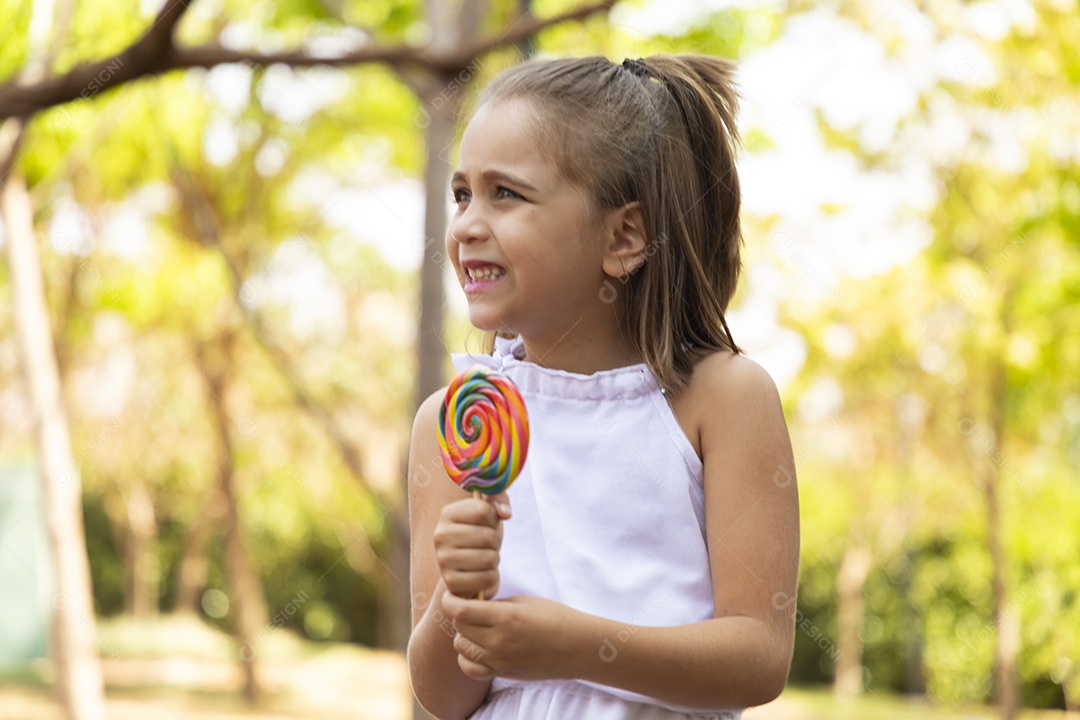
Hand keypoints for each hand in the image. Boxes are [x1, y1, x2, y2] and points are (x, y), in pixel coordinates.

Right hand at [432, 493, 511, 599]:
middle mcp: (440, 535)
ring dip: (494, 560)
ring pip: (489, 558)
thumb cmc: (480, 534)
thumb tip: (506, 513)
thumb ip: (499, 500)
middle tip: (486, 545)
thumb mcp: (490, 512)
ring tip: (483, 558)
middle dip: (495, 542)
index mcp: (447, 513)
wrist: (468, 568)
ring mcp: (443, 560)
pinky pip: (487, 578)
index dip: (493, 518)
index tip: (486, 524)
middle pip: (487, 536)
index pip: (483, 510)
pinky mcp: (451, 582)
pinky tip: (481, 573)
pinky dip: (492, 577)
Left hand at [442, 592, 589, 680]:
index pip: (460, 611)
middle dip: (459, 615)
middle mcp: (498, 642)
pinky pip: (470, 668)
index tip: (453, 596)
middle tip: (471, 608)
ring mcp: (499, 661)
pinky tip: (478, 647)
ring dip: (464, 635)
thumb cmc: (555, 617)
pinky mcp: (502, 673)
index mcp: (505, 618)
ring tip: (478, 627)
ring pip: (461, 648)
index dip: (451, 601)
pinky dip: (467, 657)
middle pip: (459, 628)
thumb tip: (473, 604)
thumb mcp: (523, 602)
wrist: (577, 647)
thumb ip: (495, 605)